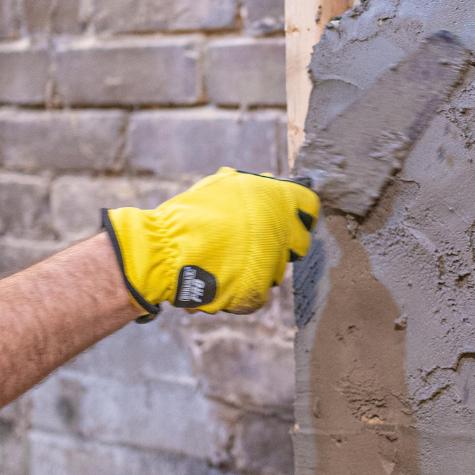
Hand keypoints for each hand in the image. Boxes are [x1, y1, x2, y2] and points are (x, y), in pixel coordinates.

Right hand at [102, 167, 319, 316]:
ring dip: (261, 266)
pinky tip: (223, 278)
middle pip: (300, 242)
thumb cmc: (190, 215)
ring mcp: (271, 264)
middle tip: (256, 242)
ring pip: (278, 269)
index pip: (309, 206)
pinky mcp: (257, 292)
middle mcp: (281, 231)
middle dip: (283, 242)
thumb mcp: (224, 186)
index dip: (299, 212)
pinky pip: (259, 292)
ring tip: (229, 260)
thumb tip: (271, 183)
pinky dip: (243, 289)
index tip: (290, 218)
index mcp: (277, 199)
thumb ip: (255, 187)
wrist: (164, 250)